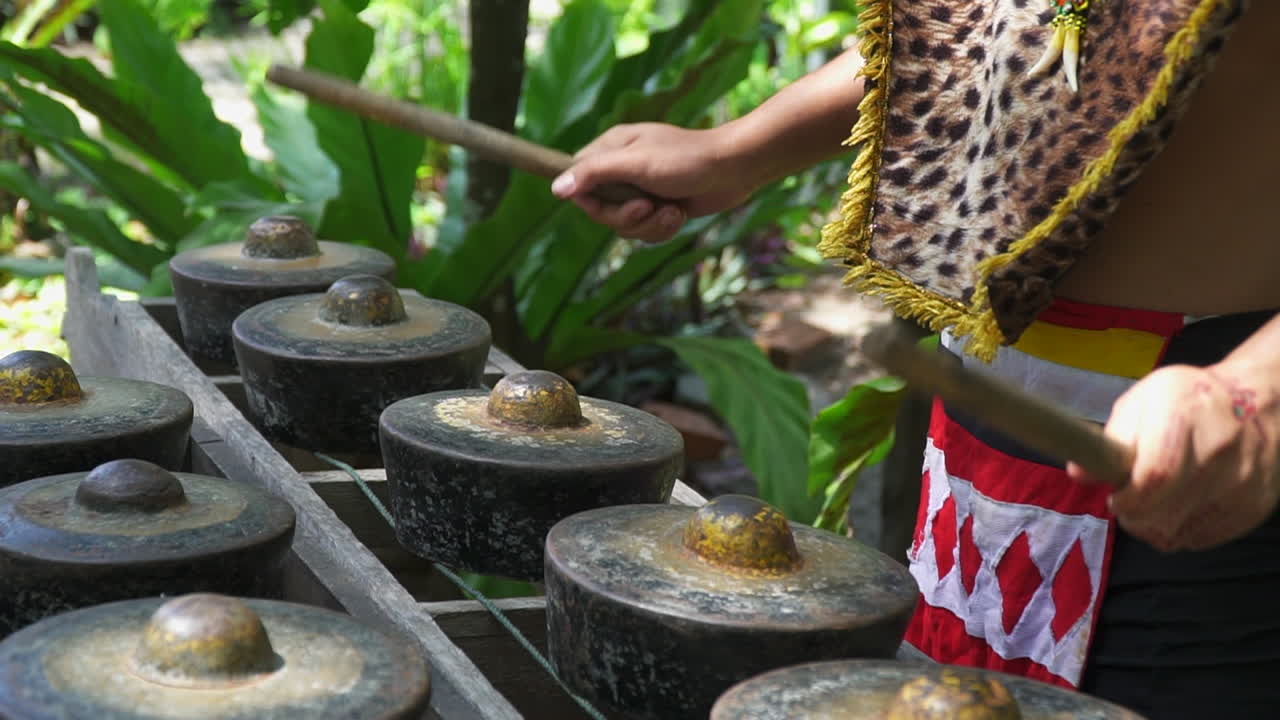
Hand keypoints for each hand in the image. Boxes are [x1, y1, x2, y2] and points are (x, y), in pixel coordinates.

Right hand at [551, 123, 757, 243]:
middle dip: (626, 217)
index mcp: (612, 149)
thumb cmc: (686, 159)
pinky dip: (663, 228)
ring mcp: (642, 189)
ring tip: (672, 211)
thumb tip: (556, 188)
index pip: (578, 179)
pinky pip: (646, 230)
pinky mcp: (660, 206)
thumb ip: (595, 174)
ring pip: (625, 225)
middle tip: (648, 206)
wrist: (735, 169)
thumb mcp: (636, 164)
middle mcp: (623, 169)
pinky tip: (680, 214)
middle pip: (601, 209)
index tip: (606, 202)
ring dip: (649, 225)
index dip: (588, 198)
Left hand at [1067, 364, 1279, 550]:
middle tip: (1129, 504)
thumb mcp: (1142, 401)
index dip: (1127, 498)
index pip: (1154, 476)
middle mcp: (1220, 448)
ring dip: (1154, 526)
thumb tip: (1079, 473)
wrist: (1259, 405)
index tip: (1115, 498)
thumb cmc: (1187, 401)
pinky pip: (1200, 539)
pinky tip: (1179, 508)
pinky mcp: (1253, 507)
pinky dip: (1180, 531)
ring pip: (1178, 533)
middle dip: (1134, 516)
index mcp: (1184, 413)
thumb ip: (1111, 437)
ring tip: (1152, 505)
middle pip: (1163, 512)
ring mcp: (1242, 481)